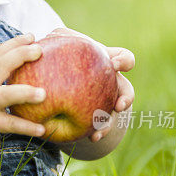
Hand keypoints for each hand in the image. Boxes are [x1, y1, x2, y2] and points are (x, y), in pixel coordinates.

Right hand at [0, 34, 47, 151]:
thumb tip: (17, 65)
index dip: (14, 43)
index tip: (31, 36)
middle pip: (0, 65)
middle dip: (20, 55)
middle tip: (40, 51)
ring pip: (5, 95)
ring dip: (25, 93)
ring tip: (44, 94)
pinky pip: (10, 124)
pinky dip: (26, 127)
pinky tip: (42, 129)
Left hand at [47, 27, 134, 142]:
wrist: (61, 78)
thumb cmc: (64, 54)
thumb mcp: (61, 43)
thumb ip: (59, 38)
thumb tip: (49, 37)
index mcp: (107, 62)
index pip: (123, 58)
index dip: (123, 61)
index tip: (115, 64)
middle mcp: (112, 82)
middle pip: (126, 89)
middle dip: (126, 97)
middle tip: (119, 104)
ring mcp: (107, 101)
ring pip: (115, 113)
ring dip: (111, 122)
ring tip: (101, 129)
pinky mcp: (98, 117)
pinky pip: (100, 127)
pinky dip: (97, 133)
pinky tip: (92, 138)